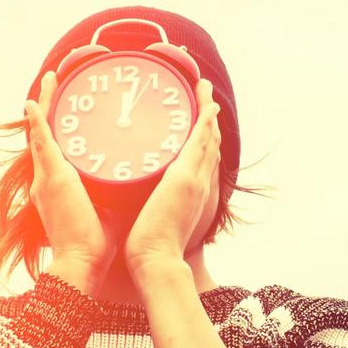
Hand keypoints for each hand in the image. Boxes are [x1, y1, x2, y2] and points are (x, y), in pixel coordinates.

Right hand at [24, 69, 121, 270]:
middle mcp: (47, 180)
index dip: (58, 128)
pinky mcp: (52, 178)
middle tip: (52, 82)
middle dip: (48, 108)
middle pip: (45, 135)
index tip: (66, 109)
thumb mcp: (107, 207)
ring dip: (43, 105)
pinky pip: (41, 143)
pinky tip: (32, 103)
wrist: (81, 262)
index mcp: (59, 187)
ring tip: (49, 80)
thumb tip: (135, 181)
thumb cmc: (95, 243)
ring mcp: (46, 178)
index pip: (58, 150)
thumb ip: (114, 191)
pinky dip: (37, 122)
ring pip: (41, 132)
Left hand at [124, 78, 222, 276]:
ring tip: (205, 89)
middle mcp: (199, 183)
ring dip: (208, 112)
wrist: (157, 259)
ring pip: (207, 138)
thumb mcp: (155, 218)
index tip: (199, 118)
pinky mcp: (186, 178)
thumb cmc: (152, 246)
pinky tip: (206, 106)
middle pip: (209, 144)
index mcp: (192, 193)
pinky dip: (205, 123)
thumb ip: (152, 202)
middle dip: (209, 118)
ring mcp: (196, 179)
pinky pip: (200, 142)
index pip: (200, 159)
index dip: (203, 137)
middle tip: (206, 95)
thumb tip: (138, 195)